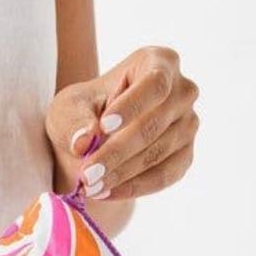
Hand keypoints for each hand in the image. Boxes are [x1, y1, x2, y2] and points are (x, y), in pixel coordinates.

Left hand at [46, 46, 199, 201]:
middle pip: (155, 123)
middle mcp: (182, 91)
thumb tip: (84, 142)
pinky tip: (107, 193)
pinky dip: (135, 187)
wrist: (93, 139)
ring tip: (91, 186)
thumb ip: (74, 121)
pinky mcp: (184, 155)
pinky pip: (165, 175)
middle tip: (87, 174)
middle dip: (117, 152)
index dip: (132, 106)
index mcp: (159, 62)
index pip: (154, 83)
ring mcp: (187, 124)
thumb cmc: (83, 113)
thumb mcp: (68, 109)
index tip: (104, 126)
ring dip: (122, 174)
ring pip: (159, 153)